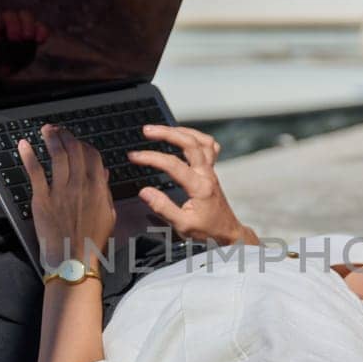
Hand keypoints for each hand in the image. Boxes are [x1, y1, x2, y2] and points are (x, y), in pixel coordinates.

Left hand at [20, 124, 114, 269]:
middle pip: (74, 151)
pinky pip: (35, 172)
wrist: (73, 260)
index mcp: (98, 188)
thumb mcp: (109, 215)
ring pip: (57, 156)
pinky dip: (29, 156)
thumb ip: (106, 192)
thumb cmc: (92, 241)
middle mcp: (80, 185)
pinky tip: (24, 144)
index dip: (84, 145)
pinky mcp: (41, 199)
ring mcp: (60, 191)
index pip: (93, 156)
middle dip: (66, 136)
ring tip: (46, 130)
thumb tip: (103, 173)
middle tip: (59, 130)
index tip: (78, 141)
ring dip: (51, 139)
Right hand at [128, 125, 257, 245]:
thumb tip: (145, 191)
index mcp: (199, 187)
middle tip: (147, 130)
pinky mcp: (211, 171)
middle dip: (167, 132)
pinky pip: (209, 146)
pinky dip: (196, 136)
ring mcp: (211, 171)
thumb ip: (163, 207)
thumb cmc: (207, 231)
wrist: (227, 233)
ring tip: (163, 128)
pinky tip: (183, 136)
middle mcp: (207, 174)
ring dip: (182, 130)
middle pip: (190, 143)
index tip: (135, 157)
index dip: (151, 158)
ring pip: (202, 140)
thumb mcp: (182, 225)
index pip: (173, 164)